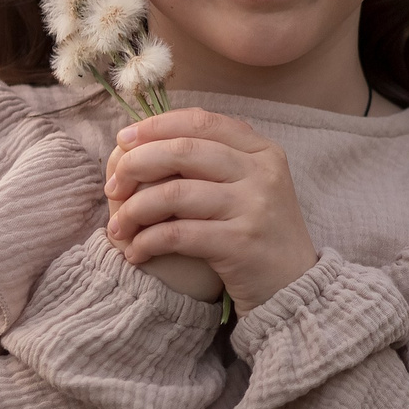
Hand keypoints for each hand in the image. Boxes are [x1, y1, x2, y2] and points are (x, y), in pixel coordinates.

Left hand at [104, 109, 321, 314]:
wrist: (295, 287)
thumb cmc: (261, 233)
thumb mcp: (253, 185)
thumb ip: (217, 159)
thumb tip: (151, 137)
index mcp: (262, 151)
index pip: (202, 122)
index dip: (156, 126)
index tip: (123, 139)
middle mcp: (261, 173)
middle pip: (183, 151)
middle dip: (136, 165)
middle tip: (113, 187)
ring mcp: (253, 207)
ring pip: (174, 193)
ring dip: (134, 210)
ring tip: (118, 228)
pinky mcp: (240, 243)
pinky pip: (178, 234)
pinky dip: (147, 241)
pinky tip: (136, 252)